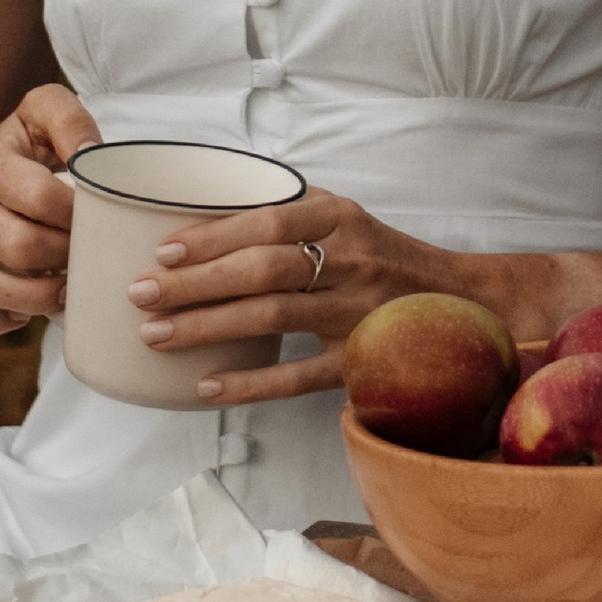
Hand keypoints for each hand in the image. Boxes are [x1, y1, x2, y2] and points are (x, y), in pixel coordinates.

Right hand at [0, 83, 98, 338]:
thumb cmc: (28, 145)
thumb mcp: (45, 112)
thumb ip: (69, 120)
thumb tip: (88, 155)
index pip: (41, 197)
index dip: (80, 214)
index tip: (102, 216)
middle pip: (19, 247)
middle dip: (68, 255)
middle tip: (92, 252)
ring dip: (32, 296)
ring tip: (66, 288)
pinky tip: (24, 313)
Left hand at [125, 187, 454, 402]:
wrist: (459, 302)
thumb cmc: (380, 257)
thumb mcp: (345, 219)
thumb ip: (287, 214)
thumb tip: (201, 214)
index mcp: (344, 218)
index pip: (272, 220)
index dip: (215, 235)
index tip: (164, 249)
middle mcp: (353, 261)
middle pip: (264, 269)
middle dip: (195, 282)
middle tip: (141, 294)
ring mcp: (358, 314)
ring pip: (273, 318)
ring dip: (208, 326)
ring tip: (156, 336)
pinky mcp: (361, 362)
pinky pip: (298, 377)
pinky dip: (250, 383)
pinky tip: (207, 386)